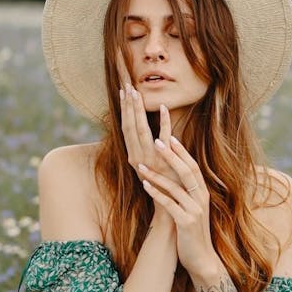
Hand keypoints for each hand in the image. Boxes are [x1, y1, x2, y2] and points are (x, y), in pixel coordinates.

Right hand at [116, 48, 182, 187]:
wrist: (169, 206)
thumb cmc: (161, 185)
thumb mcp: (147, 167)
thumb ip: (144, 150)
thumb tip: (141, 131)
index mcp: (133, 156)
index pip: (125, 128)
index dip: (124, 110)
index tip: (122, 93)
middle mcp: (137, 157)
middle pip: (130, 126)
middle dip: (128, 105)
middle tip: (126, 86)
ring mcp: (150, 158)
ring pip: (141, 129)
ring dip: (138, 110)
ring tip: (136, 92)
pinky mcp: (164, 160)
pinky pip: (163, 137)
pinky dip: (164, 122)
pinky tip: (164, 107)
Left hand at [137, 135, 218, 276]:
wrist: (202, 259)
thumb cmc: (192, 232)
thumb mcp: (192, 209)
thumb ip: (186, 192)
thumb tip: (173, 175)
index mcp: (202, 193)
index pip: (192, 166)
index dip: (181, 151)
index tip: (169, 136)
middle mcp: (201, 198)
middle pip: (186, 171)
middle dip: (171, 155)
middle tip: (156, 141)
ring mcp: (195, 210)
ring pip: (175, 187)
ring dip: (157, 175)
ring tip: (141, 165)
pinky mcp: (186, 222)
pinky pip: (169, 204)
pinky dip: (157, 193)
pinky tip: (144, 185)